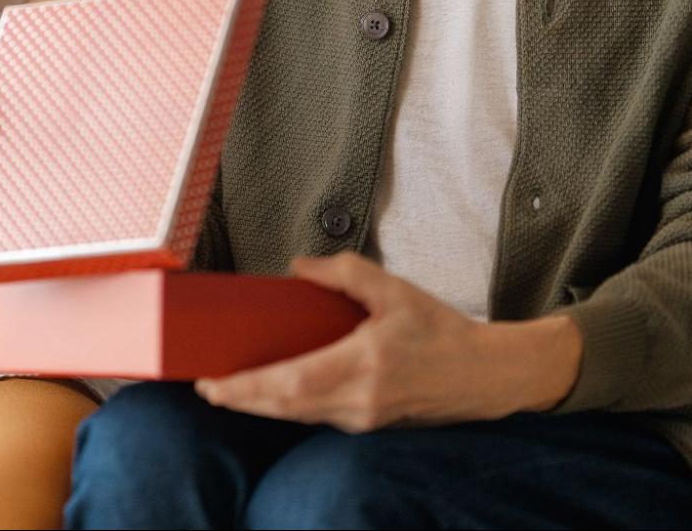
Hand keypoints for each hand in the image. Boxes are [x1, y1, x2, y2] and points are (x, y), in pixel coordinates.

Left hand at [192, 253, 582, 430]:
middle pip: (285, 408)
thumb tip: (296, 267)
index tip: (212, 383)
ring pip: (298, 417)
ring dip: (260, 406)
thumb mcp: (395, 289)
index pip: (292, 383)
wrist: (485, 375)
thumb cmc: (441, 330)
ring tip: (226, 391)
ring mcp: (364, 418)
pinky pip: (316, 417)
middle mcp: (361, 399)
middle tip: (206, 387)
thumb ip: (344, 273)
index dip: (247, 388)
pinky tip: (268, 394)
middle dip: (241, 400)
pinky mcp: (368, 424)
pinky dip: (286, 407)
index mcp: (366, 364)